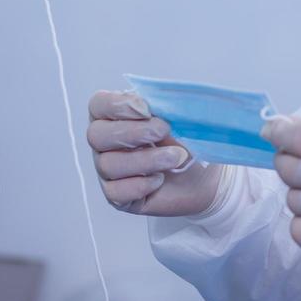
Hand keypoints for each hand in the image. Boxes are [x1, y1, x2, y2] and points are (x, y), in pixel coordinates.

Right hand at [87, 90, 222, 216]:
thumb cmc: (185, 140)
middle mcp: (104, 143)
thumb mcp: (177, 117)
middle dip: (133, 132)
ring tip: (175, 157)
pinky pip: (116, 193)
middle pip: (96, 135)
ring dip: (146, 159)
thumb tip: (154, 106)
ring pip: (108, 165)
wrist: (203, 175)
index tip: (147, 110)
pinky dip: (141, 185)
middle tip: (164, 131)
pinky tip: (159, 179)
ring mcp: (107, 171)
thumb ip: (162, 106)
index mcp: (113, 115)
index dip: (117, 105)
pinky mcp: (117, 196)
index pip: (98, 104)